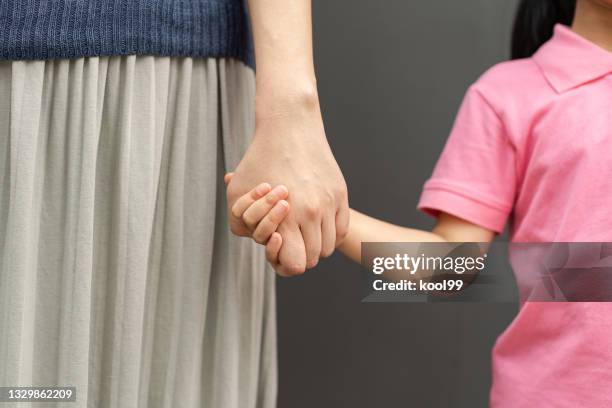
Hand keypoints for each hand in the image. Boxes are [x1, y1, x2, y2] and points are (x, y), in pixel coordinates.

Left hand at [226, 105, 348, 275]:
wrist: (290, 126)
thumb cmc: (260, 158)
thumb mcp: (238, 191)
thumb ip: (239, 222)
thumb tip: (250, 239)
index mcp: (285, 217)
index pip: (295, 264)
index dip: (286, 263)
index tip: (280, 250)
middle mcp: (311, 213)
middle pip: (313, 258)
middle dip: (301, 255)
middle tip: (291, 243)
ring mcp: (329, 203)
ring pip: (328, 246)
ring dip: (316, 245)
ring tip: (304, 234)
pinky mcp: (340, 193)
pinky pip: (342, 229)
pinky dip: (331, 233)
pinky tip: (318, 225)